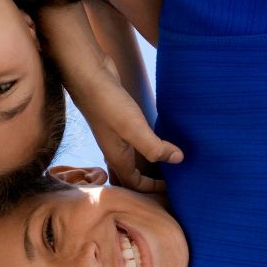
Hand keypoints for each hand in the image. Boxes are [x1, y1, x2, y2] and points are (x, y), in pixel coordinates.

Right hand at [75, 55, 181, 192]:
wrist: (87, 75)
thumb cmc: (107, 103)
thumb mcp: (133, 128)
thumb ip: (154, 146)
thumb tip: (178, 160)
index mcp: (117, 158)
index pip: (134, 185)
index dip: (152, 190)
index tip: (172, 188)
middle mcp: (114, 150)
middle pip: (128, 177)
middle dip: (145, 184)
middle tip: (167, 182)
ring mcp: (115, 136)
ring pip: (130, 160)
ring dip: (145, 166)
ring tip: (165, 164)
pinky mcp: (118, 121)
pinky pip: (132, 142)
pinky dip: (144, 147)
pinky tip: (154, 138)